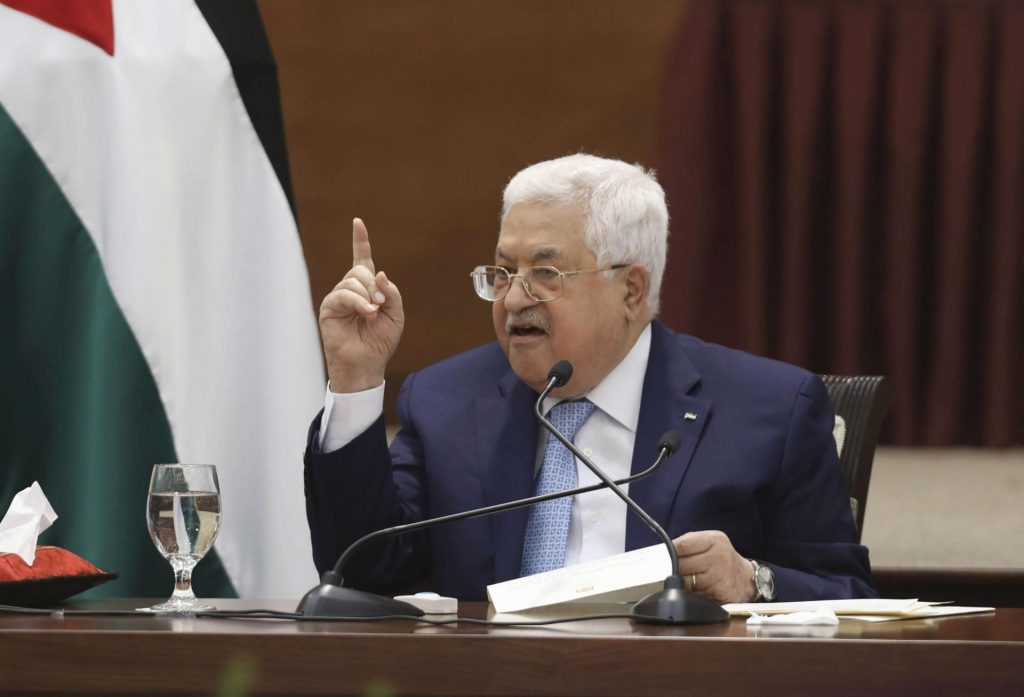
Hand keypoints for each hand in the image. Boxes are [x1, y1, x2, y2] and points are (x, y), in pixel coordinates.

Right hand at [319, 218, 404, 391]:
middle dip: (374, 286)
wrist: (367, 362)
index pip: (362, 259)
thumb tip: (378, 273)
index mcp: (366, 288)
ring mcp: (338, 297)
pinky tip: (366, 313)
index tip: (357, 223)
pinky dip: (358, 302)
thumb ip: (390, 292)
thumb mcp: (395, 313)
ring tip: (372, 314)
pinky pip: (343, 294)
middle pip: (360, 271)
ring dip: (367, 296)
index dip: (360, 241)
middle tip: (380, 305)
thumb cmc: (380, 341)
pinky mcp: (329, 307)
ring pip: (352, 281)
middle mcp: (350, 289)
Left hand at [672, 530, 757, 603]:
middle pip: (681, 565)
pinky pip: (693, 594)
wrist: (745, 579)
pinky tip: (697, 588)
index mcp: (714, 540)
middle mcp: (718, 558)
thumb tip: (664, 552)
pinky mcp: (716, 594)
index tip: (665, 555)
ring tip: (688, 577)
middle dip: (674, 568)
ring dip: (681, 582)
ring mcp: (718, 577)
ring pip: (685, 581)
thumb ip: (688, 543)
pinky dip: (690, 592)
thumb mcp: (711, 542)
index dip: (670, 552)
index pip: (682, 546)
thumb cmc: (722, 558)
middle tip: (673, 568)